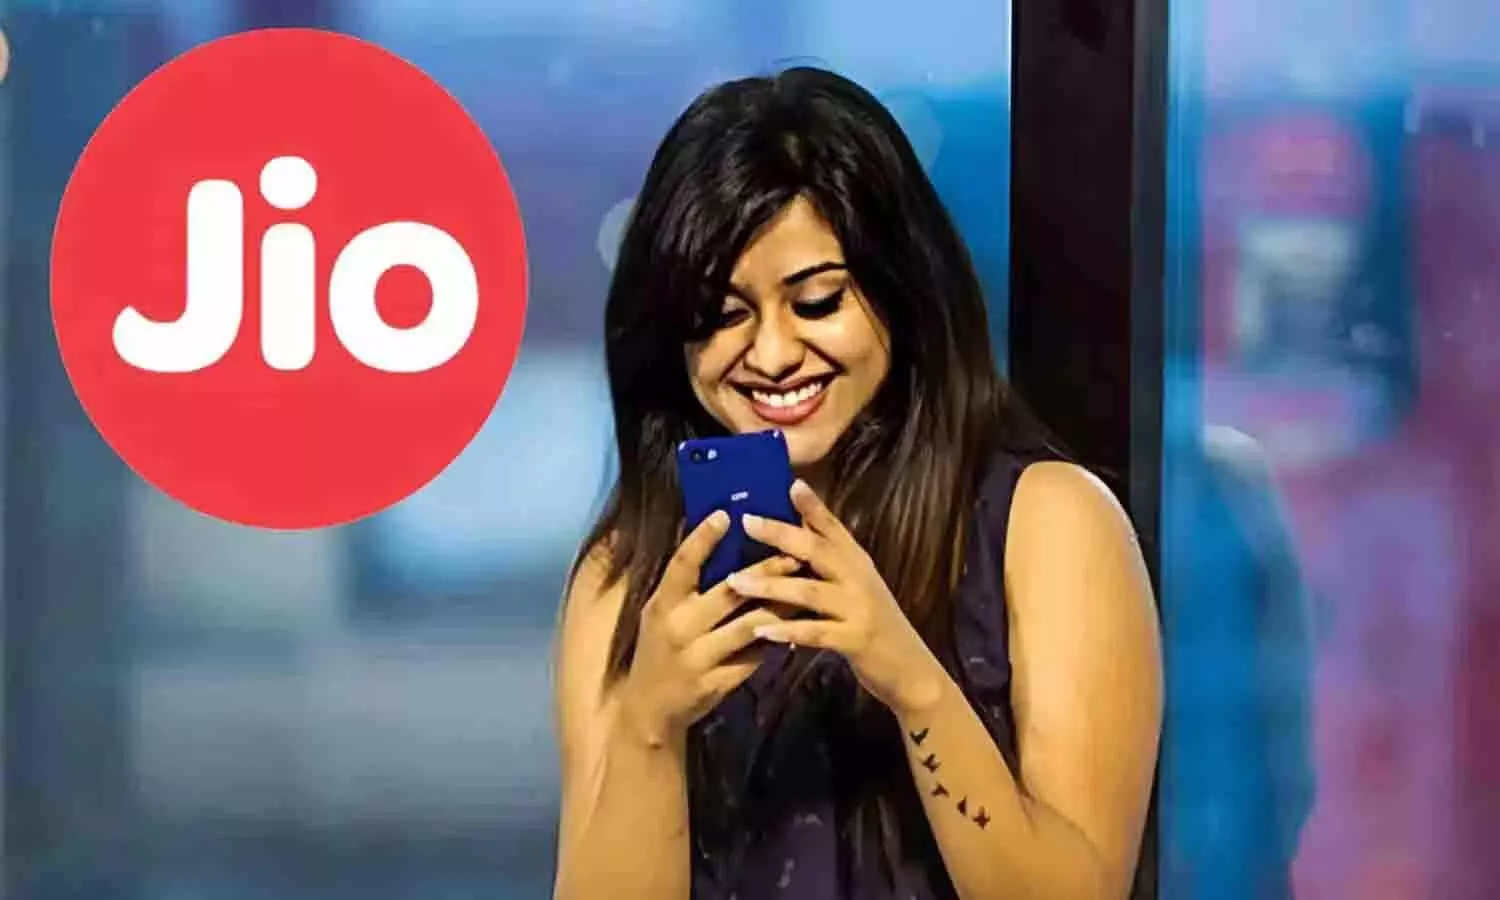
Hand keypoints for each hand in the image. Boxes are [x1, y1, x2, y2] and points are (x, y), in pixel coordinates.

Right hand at [618, 510, 800, 747]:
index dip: (703, 539)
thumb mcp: (662, 612)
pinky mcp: (717, 683)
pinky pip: (754, 658)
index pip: (682, 565)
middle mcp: (679, 628)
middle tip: (796, 550)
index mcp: (663, 604)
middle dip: (766, 570)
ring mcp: (699, 658)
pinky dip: (776, 640)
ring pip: (750, 626)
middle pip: (729, 593)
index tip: (726, 514)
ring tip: (805, 587)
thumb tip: (717, 539)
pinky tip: (796, 627)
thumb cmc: (660, 648)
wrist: (650, 708)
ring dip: (781, 606)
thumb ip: (686, 584)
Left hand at [728, 481, 945, 716]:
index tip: (790, 483)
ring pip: (809, 592)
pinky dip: (788, 631)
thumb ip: (830, 561)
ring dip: (770, 585)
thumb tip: (796, 532)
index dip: (813, 505)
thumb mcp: (856, 585)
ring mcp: (858, 609)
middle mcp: (859, 579)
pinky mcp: (855, 640)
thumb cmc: (872, 623)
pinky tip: (761, 630)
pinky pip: (816, 633)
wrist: (909, 668)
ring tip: (735, 581)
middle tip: (746, 521)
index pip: (834, 527)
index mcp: (857, 562)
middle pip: (817, 550)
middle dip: (780, 534)